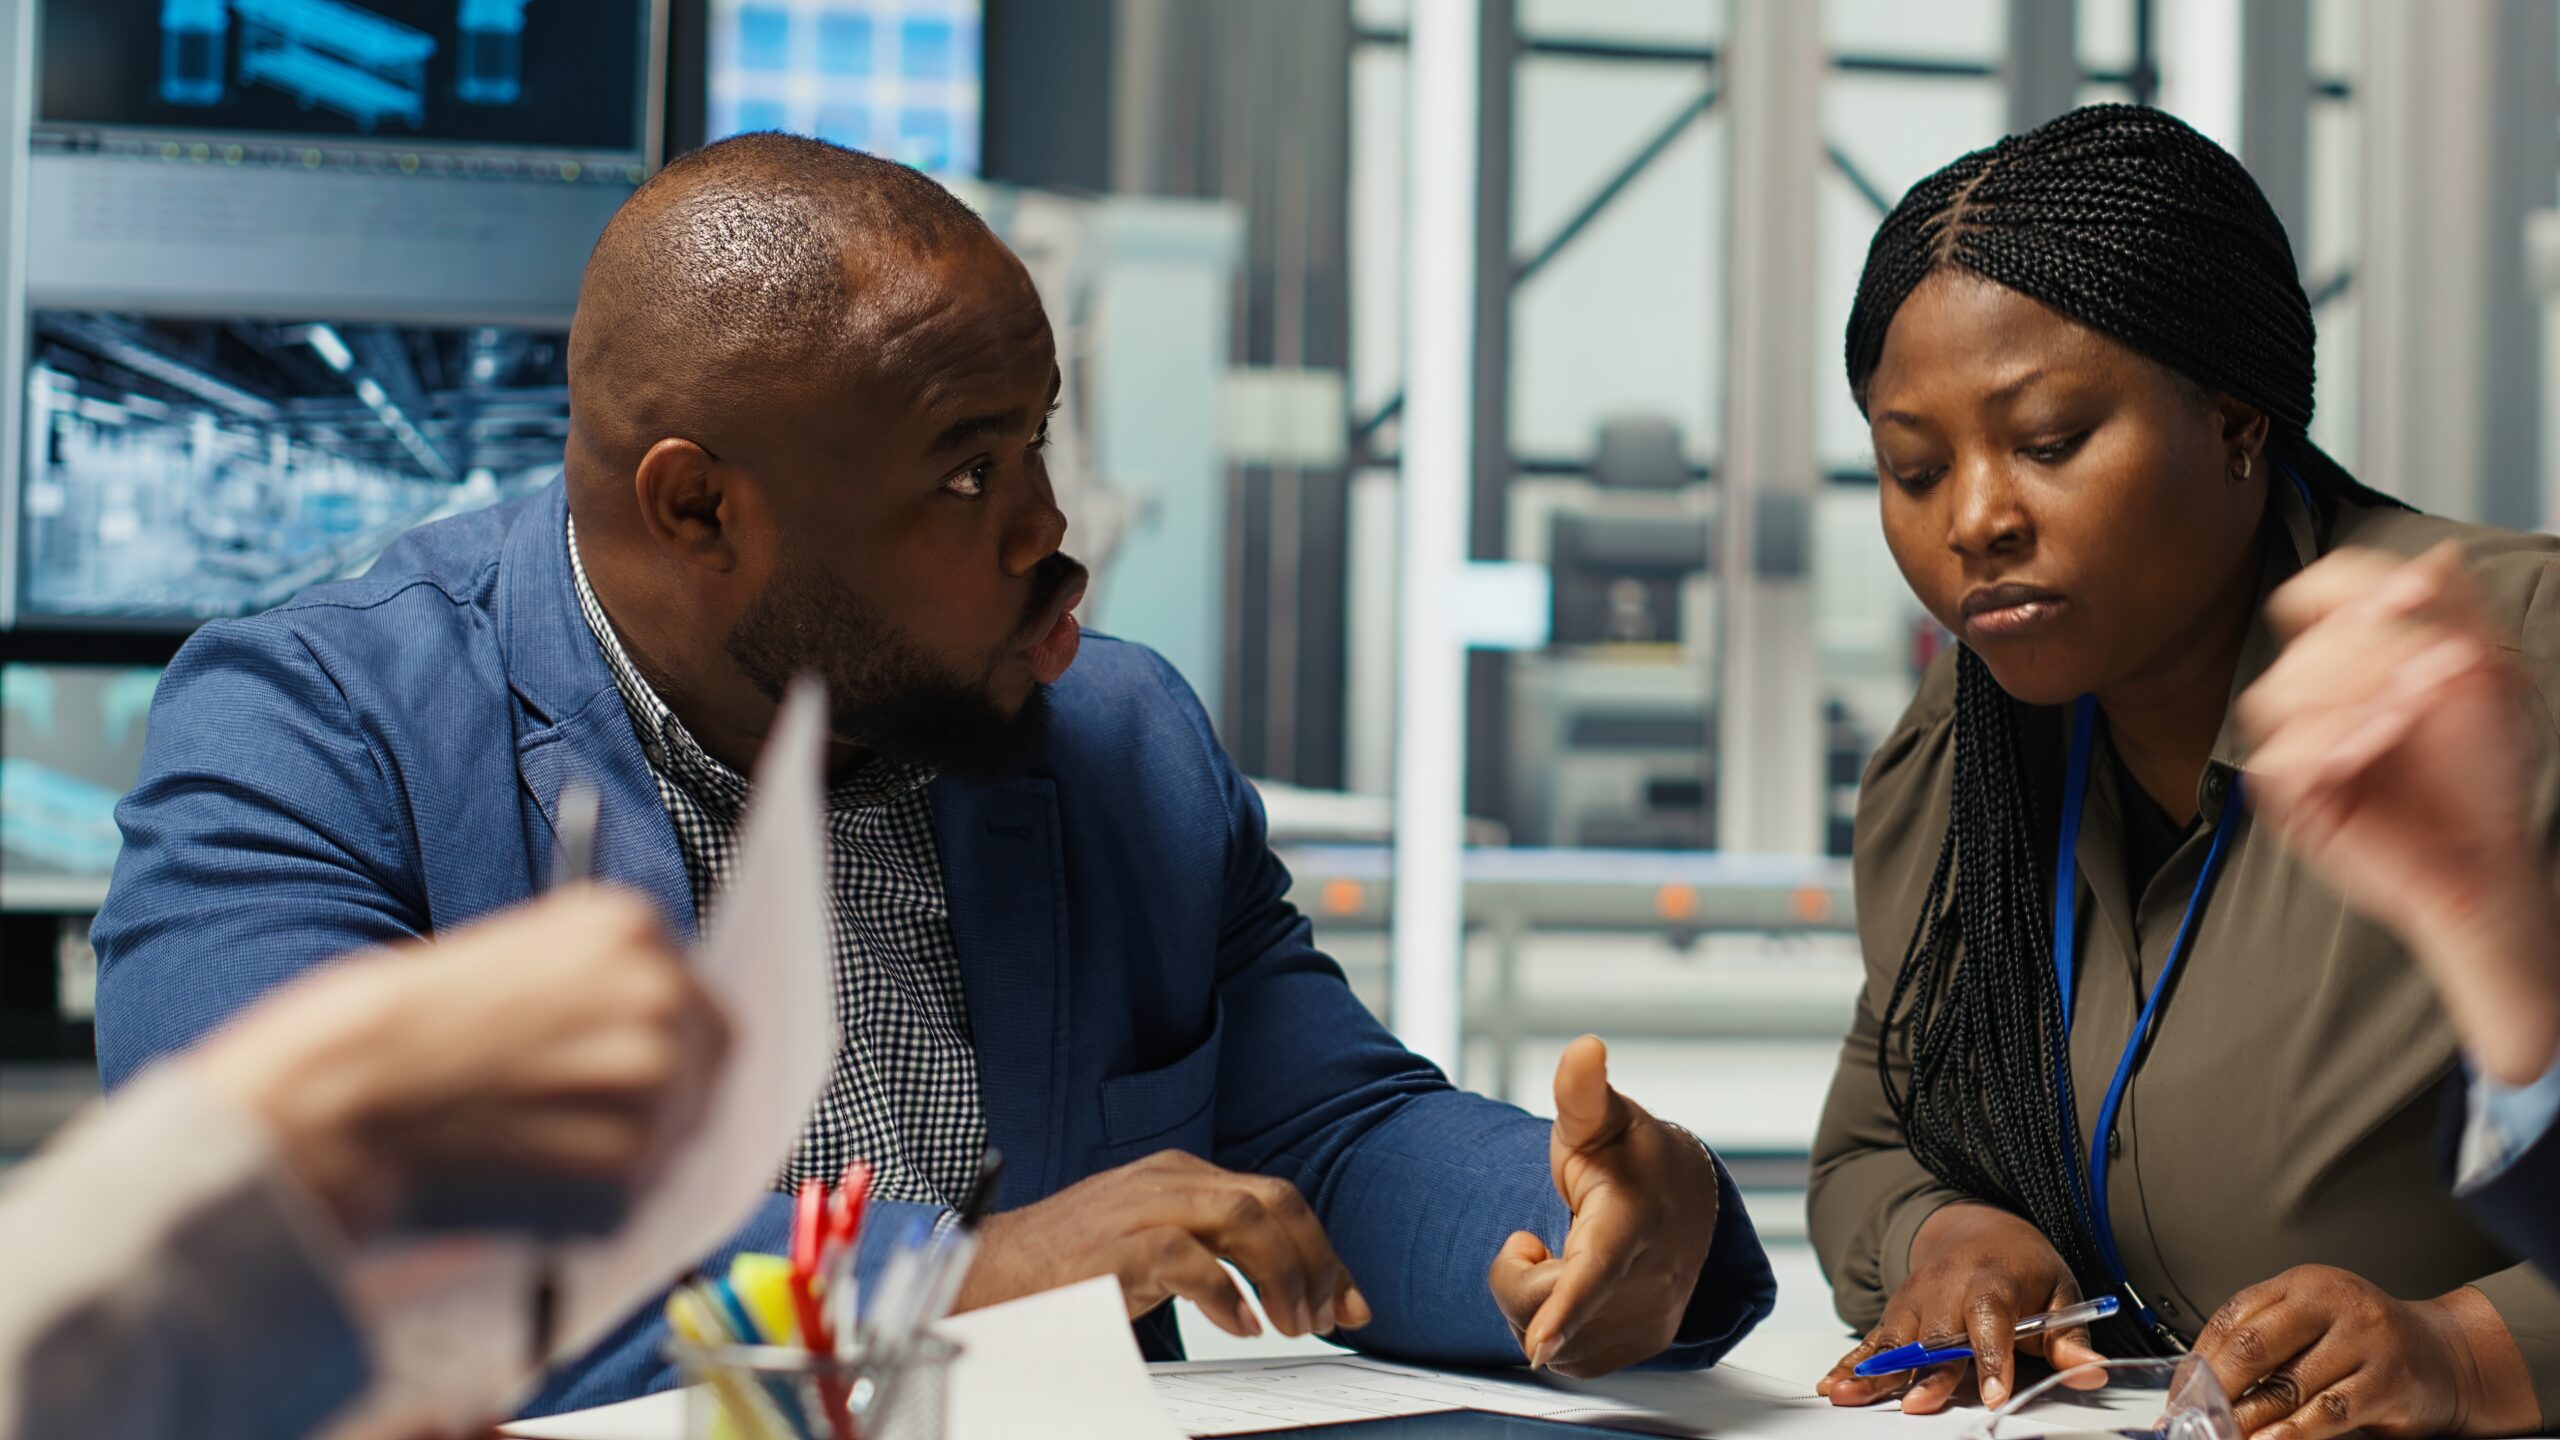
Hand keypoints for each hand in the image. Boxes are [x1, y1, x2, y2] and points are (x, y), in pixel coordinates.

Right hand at [194, 886, 729, 1238]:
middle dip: (661, 1089)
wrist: (343, 1098)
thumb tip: (655, 1023)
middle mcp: (661, 993)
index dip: (663, 1035)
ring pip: (683, 1126)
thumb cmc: (398, 1030)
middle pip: (706, 1057)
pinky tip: (532, 1177)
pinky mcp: (634, 1164)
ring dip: (635, 1145)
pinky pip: (646, 1188)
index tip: (629, 1062)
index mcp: (629, 927)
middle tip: (591, 1118)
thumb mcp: (511, 952)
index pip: (692, 990)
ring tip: (539, 1146)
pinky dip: (602, 1196)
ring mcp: (654, 1081)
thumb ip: (594, 977)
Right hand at [953, 1150, 1371, 1339]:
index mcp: (1183, 1176)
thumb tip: (1281, 1291)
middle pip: (1273, 1201)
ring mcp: (1143, 1206)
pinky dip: (1225, 1291)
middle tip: (1330, 1316)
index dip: (1323, 1250)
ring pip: (1243, 1216)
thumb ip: (1214, 1252)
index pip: (1277, 1198)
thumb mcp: (1157, 1247)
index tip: (1350, 1301)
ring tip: (1292, 1324)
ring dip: (1282, 1273)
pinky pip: (1188, 1257)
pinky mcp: (1117, 1245)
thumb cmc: (1075, 1267)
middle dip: (1316, 1259)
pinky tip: (1241, 1325)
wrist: (992, 1273)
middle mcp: (1169, 1180)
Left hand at [1486, 1035, 1719, 1377]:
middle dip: (1520, 1275)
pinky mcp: (1644, 1345)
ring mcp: (1649, 1319)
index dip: (1563, 1306)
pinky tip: (1570, 1294)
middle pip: (1547, 1308)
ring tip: (1560, 1259)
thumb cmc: (1630, 1153)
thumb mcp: (1599, 1117)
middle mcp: (1649, 1280)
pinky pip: (1572, 1361)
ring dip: (1536, 1305)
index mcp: (1631, 1222)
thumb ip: (1581, 1090)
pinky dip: (1557, 1331)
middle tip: (1535, 1238)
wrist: (1686, 1194)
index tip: (1538, 1340)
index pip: (1594, 1270)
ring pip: (1555, 1343)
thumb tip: (1584, 1048)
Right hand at [1819, 1202, 2105, 1412]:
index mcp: (1990, 1281)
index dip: (1992, 1359)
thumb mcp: (2060, 1293)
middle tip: (1919, 1405)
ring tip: (1852, 1395)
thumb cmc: (2023, 1267)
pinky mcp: (1897, 1312)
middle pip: (1935, 1335)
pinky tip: (1832, 1384)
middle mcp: (1945, 1287)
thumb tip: (2091, 1372)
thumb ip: (2070, 1338)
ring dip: (1873, 1369)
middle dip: (1926, 1372)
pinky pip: (1871, 1338)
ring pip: (1894, 1338)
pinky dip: (1850, 1362)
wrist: (1977, 1227)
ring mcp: (1914, 1299)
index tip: (1994, 1395)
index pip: (1990, 1321)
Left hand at [2191, 1265, 2537, 1439]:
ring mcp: (2364, 1339)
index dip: (2198, 1359)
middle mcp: (2332, 1302)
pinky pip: (2328, 1411)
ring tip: (2224, 1434)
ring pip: (2287, 1385)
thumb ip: (2266, 1341)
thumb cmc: (2366, 1342)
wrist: (2446, 1356)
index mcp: (2301, 1284)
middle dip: (2215, 1388)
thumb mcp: (2313, 1323)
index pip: (2232, 1317)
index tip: (2180, 1392)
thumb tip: (2203, 1381)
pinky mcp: (2388, 1380)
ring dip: (2248, 1418)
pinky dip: (2292, 1433)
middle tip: (2195, 1416)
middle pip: (2252, 1347)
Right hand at [2238, 544, 2559, 1082]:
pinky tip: (2387, 739)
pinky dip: (2337, 739)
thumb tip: (2435, 558)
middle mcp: (2316, 700)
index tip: (2413, 594)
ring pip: (2277, 693)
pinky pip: (2282, 756)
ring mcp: (2298, 748)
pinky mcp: (2291, 799)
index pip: (2314, 597)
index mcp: (2351, 661)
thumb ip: (2461, 611)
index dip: (2351, 587)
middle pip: (2300, 642)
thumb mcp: (2487, 678)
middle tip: (2439, 665)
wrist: (2489, 857)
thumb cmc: (2484, 777)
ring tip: (2418, 705)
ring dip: (2355, 690)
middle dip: (2373, 646)